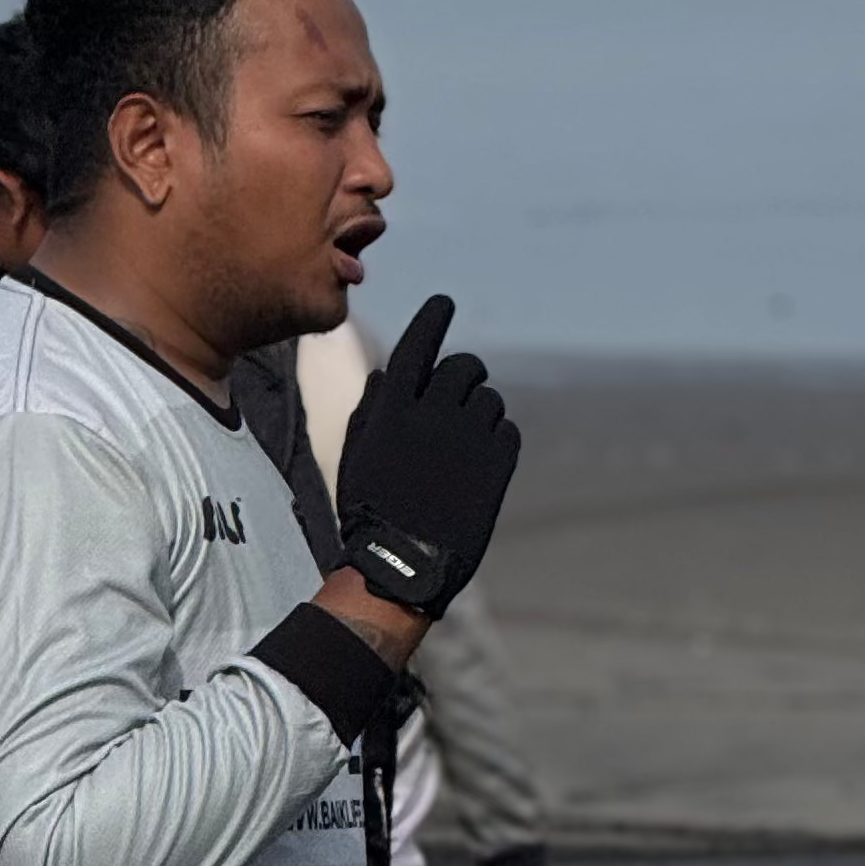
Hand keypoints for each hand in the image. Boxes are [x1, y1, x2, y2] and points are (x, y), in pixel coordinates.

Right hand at [336, 296, 519, 619]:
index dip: (432, 320)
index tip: (444, 302)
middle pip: (464, 367)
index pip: (417, 346)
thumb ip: (373, 410)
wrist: (405, 562)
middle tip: (460, 397)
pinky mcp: (497, 463)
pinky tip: (480, 463)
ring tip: (463, 445)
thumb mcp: (357, 455)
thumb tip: (388, 376)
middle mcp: (432, 413)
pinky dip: (497, 439)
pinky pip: (507, 430)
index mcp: (393, 408)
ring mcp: (468, 436)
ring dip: (481, 411)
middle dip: (464, 375)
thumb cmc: (371, 511)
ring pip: (489, 399)